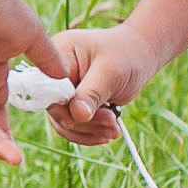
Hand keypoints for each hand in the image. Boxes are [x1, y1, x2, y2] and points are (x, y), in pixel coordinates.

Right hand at [47, 22, 166, 145]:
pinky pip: (74, 124)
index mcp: (57, 55)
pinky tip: (109, 132)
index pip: (48, 88)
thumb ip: (91, 93)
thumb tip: (76, 115)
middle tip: (111, 123)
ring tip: (113, 130)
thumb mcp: (110, 72)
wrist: (139, 54)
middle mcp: (54, 73)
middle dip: (83, 122)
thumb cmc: (126, 54)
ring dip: (90, 131)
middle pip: (56, 109)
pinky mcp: (73, 103)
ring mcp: (63, 90)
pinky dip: (91, 132)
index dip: (61, 107)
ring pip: (64, 121)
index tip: (84, 117)